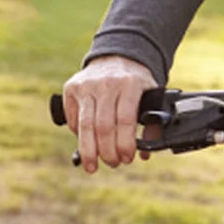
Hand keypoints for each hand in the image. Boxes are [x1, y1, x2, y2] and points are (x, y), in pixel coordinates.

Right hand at [62, 56, 158, 172]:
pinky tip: (87, 142)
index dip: (125, 144)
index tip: (127, 158)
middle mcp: (106, 83)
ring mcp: (87, 85)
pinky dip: (79, 135)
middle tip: (113, 163)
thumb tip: (146, 154)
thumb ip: (152, 124)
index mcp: (129, 84)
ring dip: (89, 151)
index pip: (125, 120)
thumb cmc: (135, 83)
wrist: (117, 56)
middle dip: (108, 152)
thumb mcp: (150, 95)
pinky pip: (73, 119)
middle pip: (103, 127)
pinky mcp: (71, 88)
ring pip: (85, 126)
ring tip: (92, 166)